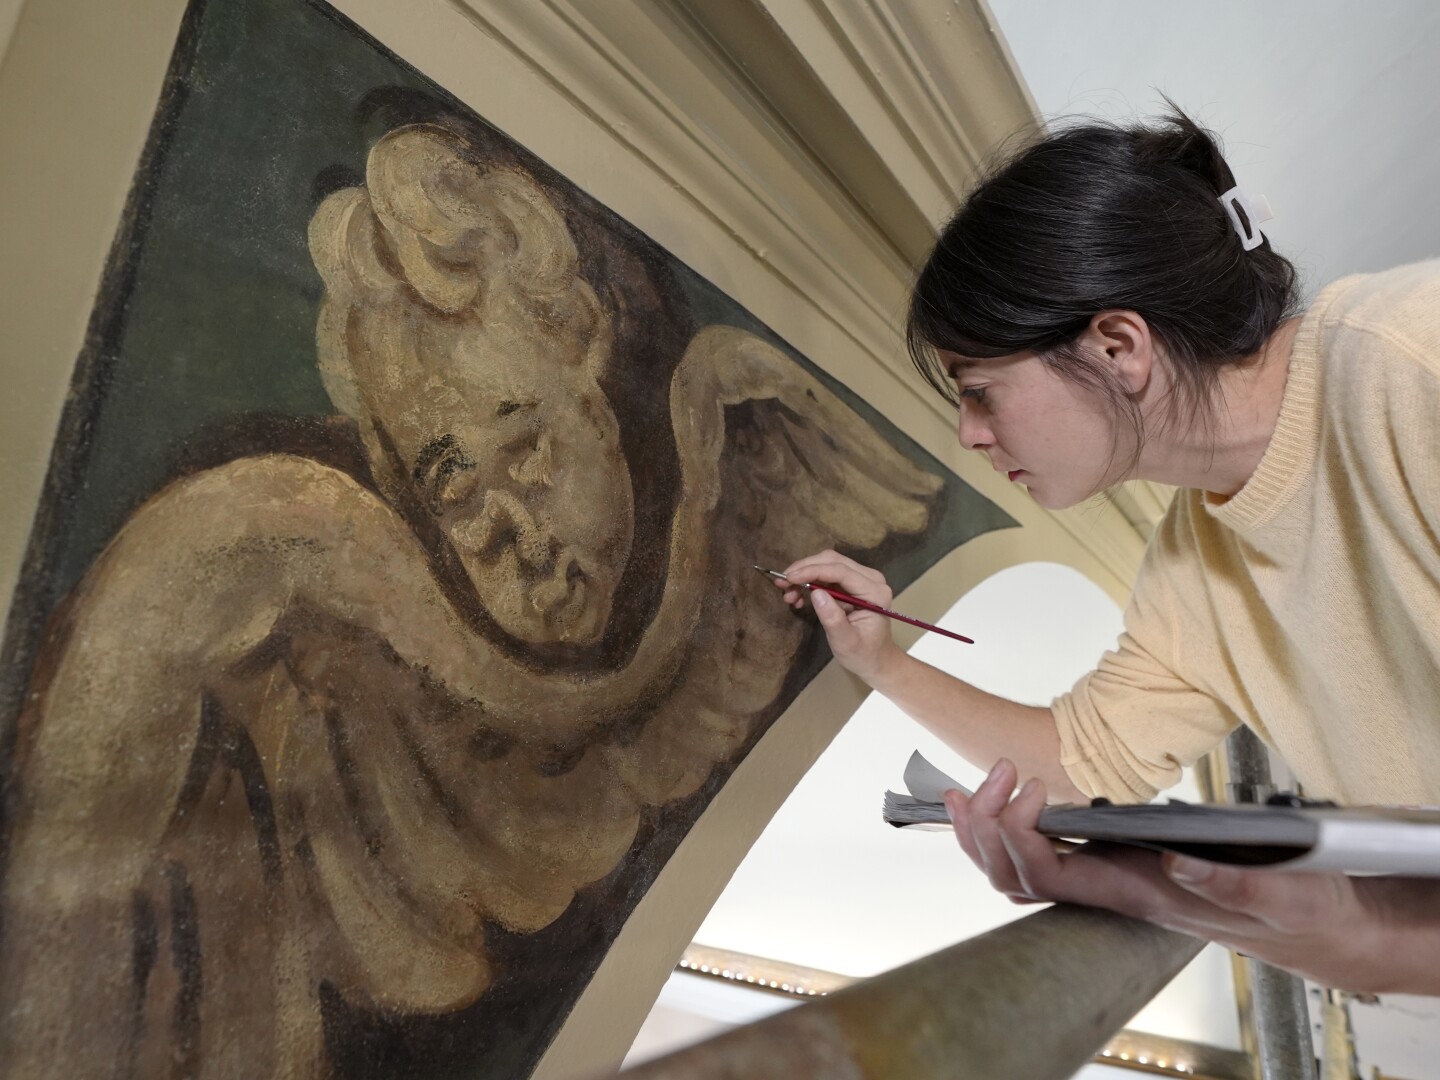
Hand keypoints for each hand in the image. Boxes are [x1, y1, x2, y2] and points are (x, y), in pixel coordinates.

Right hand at [777, 550, 903, 682]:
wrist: (874, 659)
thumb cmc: (862, 654)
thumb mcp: (846, 641)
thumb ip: (832, 618)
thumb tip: (815, 593)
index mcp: (874, 592)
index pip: (841, 571)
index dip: (812, 571)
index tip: (789, 578)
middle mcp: (870, 579)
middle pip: (833, 561)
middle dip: (805, 569)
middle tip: (782, 584)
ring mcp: (861, 579)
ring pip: (828, 564)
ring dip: (805, 574)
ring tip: (788, 594)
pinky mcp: (852, 583)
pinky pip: (827, 574)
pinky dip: (809, 581)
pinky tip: (798, 597)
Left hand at [945, 760, 1439, 993]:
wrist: (1309, 920)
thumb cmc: (1293, 908)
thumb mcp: (1280, 895)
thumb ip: (1232, 883)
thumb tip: (1176, 864)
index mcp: (1135, 896)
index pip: (1051, 876)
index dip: (1021, 837)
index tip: (1028, 788)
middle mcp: (1108, 890)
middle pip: (1014, 876)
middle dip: (987, 828)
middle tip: (991, 774)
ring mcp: (1105, 877)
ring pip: (1017, 869)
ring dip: (988, 826)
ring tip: (984, 777)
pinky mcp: (1112, 860)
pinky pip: (1041, 852)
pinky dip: (1012, 822)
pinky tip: (1007, 791)